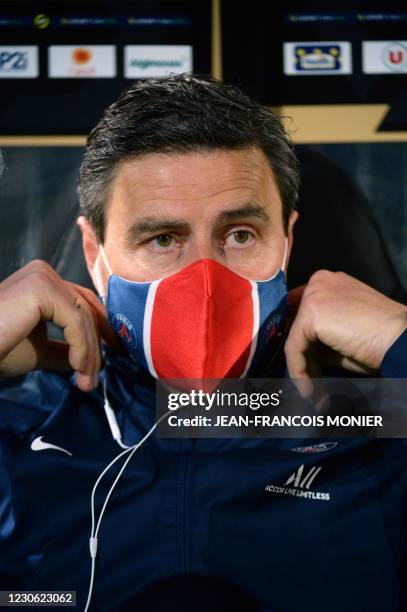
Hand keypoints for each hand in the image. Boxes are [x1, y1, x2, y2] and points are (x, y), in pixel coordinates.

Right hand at [0, 260, 116, 390]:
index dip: (98, 332)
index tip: (101, 363)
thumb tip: (88, 361)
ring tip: (86, 383)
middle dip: (96, 347)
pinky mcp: (41, 288)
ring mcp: (42, 277)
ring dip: (89, 354)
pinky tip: (77, 369)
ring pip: (84, 318)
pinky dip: (82, 348)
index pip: (82, 304)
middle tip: (93, 380)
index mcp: (41, 282)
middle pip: (86, 310)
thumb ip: (62, 349)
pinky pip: (75, 322)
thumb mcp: (38, 350)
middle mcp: (43, 272)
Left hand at [285, 270, 406, 396]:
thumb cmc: (381, 338)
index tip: (302, 365)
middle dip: (301, 356)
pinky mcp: (311, 312)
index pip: (299, 310)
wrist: (401, 340)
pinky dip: (299, 371)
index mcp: (329, 282)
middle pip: (294, 324)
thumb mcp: (343, 333)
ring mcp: (314, 294)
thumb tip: (302, 355)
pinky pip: (294, 348)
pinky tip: (309, 388)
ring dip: (302, 369)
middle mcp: (319, 282)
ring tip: (313, 392)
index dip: (299, 340)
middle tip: (309, 384)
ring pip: (294, 338)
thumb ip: (320, 337)